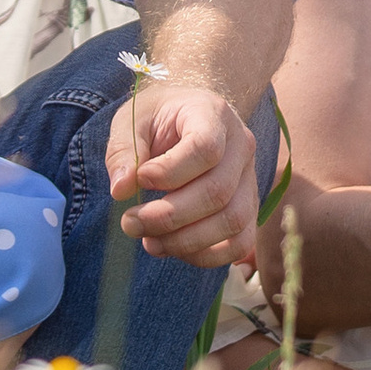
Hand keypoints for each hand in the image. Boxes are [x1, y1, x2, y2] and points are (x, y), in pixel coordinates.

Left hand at [107, 80, 256, 267]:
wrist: (187, 115)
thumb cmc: (158, 116)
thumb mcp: (132, 119)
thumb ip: (123, 151)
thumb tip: (121, 190)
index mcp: (214, 114)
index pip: (206, 148)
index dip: (170, 173)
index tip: (141, 179)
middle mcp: (241, 146)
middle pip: (218, 191)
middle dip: (169, 216)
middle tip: (130, 222)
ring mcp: (249, 178)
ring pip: (233, 221)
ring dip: (186, 241)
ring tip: (149, 241)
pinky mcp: (248, 207)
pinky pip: (240, 242)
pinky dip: (206, 255)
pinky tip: (172, 249)